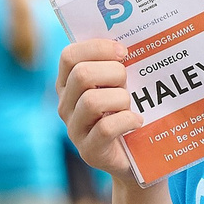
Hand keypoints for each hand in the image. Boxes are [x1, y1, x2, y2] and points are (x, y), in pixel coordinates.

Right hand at [57, 40, 139, 181]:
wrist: (132, 158)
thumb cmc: (125, 112)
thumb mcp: (116, 86)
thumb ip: (113, 66)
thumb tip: (126, 45)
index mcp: (67, 84)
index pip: (69, 56)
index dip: (96, 48)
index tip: (123, 52)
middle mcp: (65, 105)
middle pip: (82, 75)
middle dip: (113, 73)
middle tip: (128, 82)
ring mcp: (75, 129)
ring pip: (92, 101)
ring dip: (120, 98)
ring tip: (130, 105)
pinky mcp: (89, 151)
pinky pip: (106, 128)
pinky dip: (127, 121)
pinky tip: (137, 122)